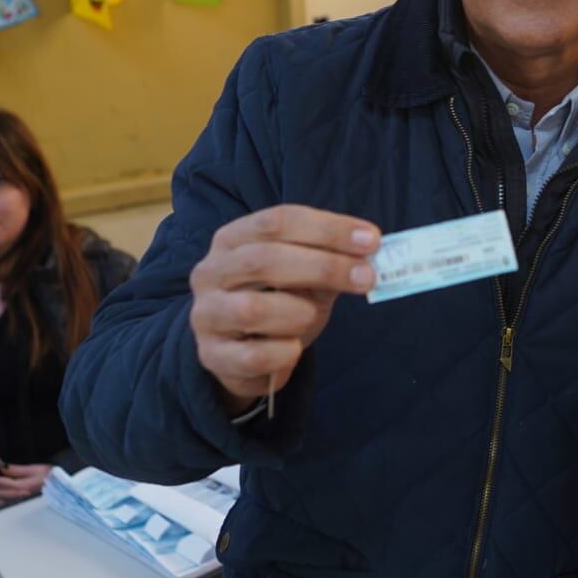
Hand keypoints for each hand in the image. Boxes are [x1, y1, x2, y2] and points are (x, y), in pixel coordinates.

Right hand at [190, 205, 380, 412]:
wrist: (243, 353)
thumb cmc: (279, 302)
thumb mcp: (305, 273)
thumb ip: (331, 258)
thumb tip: (369, 248)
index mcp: (233, 239)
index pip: (278, 221)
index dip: (327, 229)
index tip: (371, 240)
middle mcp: (211, 272)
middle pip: (265, 259)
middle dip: (324, 267)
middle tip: (367, 276)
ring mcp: (206, 315)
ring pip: (253, 309)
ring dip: (299, 314)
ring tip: (313, 317)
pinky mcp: (212, 356)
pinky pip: (255, 355)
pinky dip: (285, 353)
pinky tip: (294, 349)